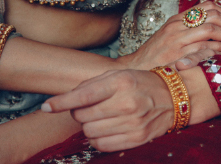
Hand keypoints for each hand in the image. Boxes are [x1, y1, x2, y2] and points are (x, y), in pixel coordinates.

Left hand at [42, 69, 173, 151]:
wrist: (174, 98)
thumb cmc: (142, 83)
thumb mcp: (119, 74)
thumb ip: (93, 84)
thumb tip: (64, 99)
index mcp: (121, 81)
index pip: (84, 95)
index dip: (62, 101)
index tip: (47, 106)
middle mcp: (127, 102)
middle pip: (83, 116)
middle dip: (79, 112)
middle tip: (90, 107)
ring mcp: (132, 122)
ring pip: (90, 132)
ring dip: (88, 126)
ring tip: (101, 117)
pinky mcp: (136, 139)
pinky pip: (101, 145)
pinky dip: (97, 139)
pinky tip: (106, 129)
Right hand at [117, 1, 220, 70]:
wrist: (136, 70)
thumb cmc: (155, 55)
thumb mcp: (169, 35)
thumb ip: (186, 28)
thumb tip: (208, 23)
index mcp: (177, 19)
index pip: (207, 6)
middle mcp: (178, 26)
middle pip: (213, 16)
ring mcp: (179, 40)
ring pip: (211, 30)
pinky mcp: (180, 56)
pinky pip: (206, 48)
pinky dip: (218, 50)